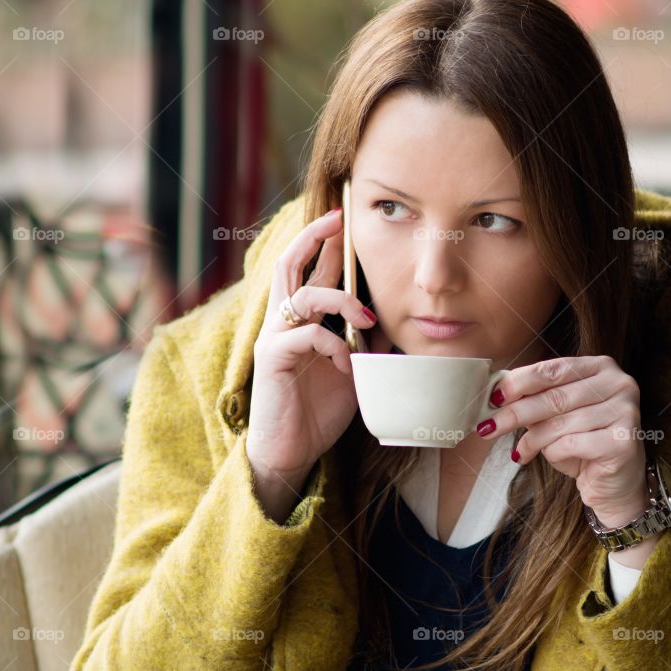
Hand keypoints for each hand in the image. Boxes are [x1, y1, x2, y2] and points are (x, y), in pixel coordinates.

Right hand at [248, 207, 380, 481]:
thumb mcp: (355, 372)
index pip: (309, 270)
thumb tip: (398, 322)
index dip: (323, 242)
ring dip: (340, 300)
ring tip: (366, 319)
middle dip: (314, 237)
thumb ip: (369, 344)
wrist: (292, 452)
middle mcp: (283, 322)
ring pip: (301, 294)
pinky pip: (305, 335)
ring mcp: (275, 339)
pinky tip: (348, 365)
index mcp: (302, 321)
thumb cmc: (318, 412)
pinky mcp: (272, 360)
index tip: (344, 218)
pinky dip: (333, 344)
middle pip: (289, 264)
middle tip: (338, 220)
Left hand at [477, 355, 651, 525]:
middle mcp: (619, 384)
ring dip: (533, 440)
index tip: (494, 397)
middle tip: (488, 427)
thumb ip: (535, 399)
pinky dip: (553, 453)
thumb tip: (496, 395)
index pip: (553, 369)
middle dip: (515, 413)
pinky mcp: (623, 441)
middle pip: (554, 397)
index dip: (520, 382)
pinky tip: (552, 458)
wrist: (614, 483)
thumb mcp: (556, 416)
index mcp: (601, 367)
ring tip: (522, 451)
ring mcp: (625, 411)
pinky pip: (571, 444)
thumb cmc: (582, 444)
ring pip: (559, 423)